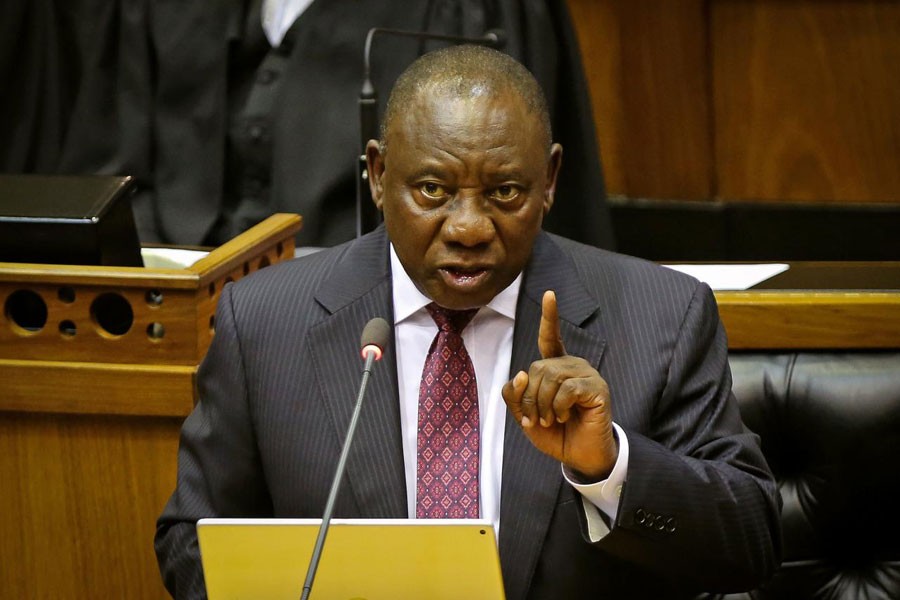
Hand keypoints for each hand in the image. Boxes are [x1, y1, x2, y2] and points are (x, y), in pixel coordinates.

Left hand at [502, 290, 617, 479]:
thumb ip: (516, 396)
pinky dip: (560, 406)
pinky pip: (568, 388)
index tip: (550, 294)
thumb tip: (520, 373)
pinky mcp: (597, 387)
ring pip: (550, 377)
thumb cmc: (555, 433)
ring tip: (551, 420)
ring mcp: (586, 374)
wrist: (579, 455)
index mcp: (556, 367)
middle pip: (537, 368)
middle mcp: (572, 365)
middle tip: (537, 419)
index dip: (550, 316)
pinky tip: (565, 416)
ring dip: (544, 405)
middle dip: (530, 398)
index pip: (551, 337)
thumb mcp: (526, 416)